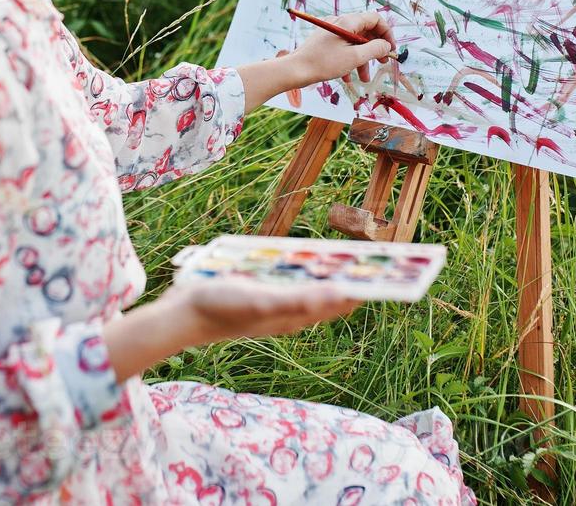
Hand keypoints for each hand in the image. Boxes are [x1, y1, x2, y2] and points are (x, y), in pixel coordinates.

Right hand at [161, 279, 362, 348]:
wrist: (183, 315)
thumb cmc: (221, 307)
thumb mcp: (261, 301)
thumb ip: (298, 301)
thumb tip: (338, 294)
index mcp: (295, 315)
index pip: (341, 301)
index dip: (366, 289)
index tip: (392, 274)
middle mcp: (290, 313)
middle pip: (332, 296)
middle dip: (356, 281)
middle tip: (380, 261)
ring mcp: (276, 306)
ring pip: (315, 292)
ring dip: (334, 277)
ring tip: (352, 260)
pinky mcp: (262, 298)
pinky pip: (294, 286)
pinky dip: (308, 275)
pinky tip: (306, 263)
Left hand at [290, 10, 394, 86]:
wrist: (295, 70)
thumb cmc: (324, 63)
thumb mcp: (354, 57)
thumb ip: (374, 49)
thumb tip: (386, 45)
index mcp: (348, 21)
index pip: (375, 19)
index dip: (386, 33)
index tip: (391, 49)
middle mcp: (339, 22)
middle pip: (365, 31)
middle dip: (375, 48)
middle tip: (382, 62)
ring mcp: (331, 31)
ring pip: (354, 42)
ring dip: (362, 59)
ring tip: (364, 78)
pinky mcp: (324, 41)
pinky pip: (342, 47)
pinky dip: (349, 60)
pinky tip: (347, 77)